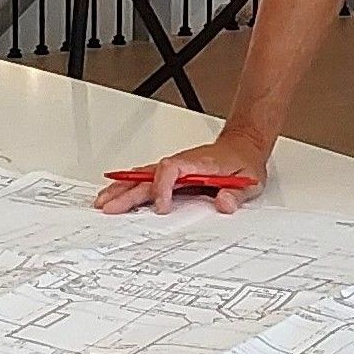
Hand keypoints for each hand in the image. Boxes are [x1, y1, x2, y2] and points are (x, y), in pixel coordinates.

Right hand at [92, 132, 268, 215]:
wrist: (243, 146)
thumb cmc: (243, 163)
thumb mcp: (249, 180)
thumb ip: (237, 193)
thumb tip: (225, 203)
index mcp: (199, 164)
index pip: (172, 169)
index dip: (163, 187)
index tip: (162, 206)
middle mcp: (182, 163)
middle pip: (149, 175)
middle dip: (129, 192)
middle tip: (110, 208)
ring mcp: (175, 166)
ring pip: (143, 175)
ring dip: (123, 187)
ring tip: (103, 202)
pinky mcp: (172, 171)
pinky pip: (146, 177)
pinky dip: (129, 184)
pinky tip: (115, 192)